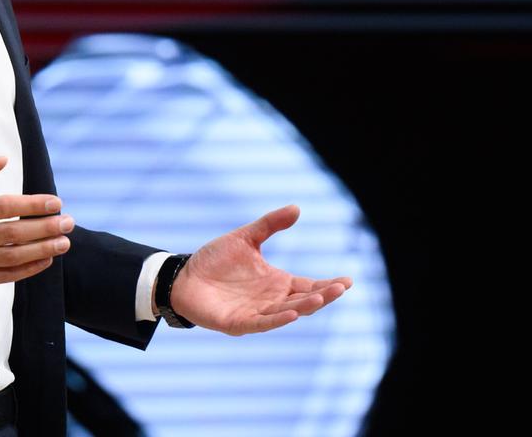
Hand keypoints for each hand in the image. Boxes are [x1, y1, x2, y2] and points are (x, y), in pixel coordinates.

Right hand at [0, 155, 72, 292]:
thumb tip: (3, 158)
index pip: (5, 207)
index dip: (33, 205)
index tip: (56, 203)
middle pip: (13, 233)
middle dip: (45, 228)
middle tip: (68, 223)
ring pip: (13, 256)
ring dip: (43, 249)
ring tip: (64, 242)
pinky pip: (8, 275)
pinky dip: (30, 268)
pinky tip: (48, 258)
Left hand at [168, 205, 353, 335]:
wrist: (183, 276)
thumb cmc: (214, 260)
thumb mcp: (246, 237)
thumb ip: (270, 224)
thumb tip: (297, 208)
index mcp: (277, 282)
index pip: (309, 285)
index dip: (328, 284)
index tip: (348, 281)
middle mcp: (271, 300)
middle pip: (304, 300)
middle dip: (324, 295)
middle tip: (342, 287)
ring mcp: (256, 313)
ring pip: (287, 312)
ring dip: (305, 307)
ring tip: (322, 297)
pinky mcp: (238, 323)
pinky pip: (262, 323)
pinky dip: (278, 320)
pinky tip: (293, 314)